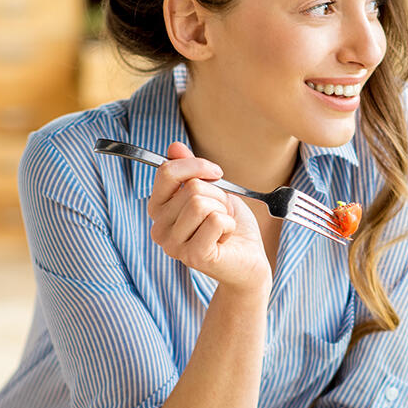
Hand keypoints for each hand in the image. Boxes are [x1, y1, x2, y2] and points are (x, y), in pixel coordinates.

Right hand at [146, 142, 270, 294]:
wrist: (249, 261)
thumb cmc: (230, 226)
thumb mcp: (212, 191)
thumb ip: (190, 171)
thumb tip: (174, 146)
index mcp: (158, 210)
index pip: (167, 172)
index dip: (196, 165)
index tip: (217, 173)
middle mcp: (159, 229)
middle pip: (191, 188)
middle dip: (217, 195)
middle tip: (222, 214)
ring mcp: (173, 245)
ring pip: (200, 203)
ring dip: (223, 210)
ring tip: (223, 226)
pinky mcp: (193, 256)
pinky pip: (215, 220)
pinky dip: (229, 224)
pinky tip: (226, 238)